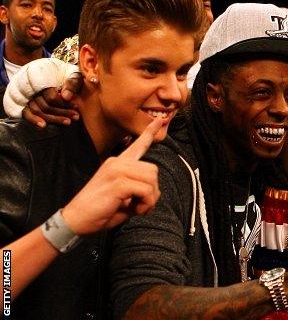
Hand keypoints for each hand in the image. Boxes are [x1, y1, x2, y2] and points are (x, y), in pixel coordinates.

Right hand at [23, 74, 82, 127]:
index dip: (64, 104)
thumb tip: (66, 96)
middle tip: (76, 117)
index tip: (76, 106)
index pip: (51, 97)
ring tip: (68, 122)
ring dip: (53, 119)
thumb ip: (71, 83)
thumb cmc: (66, 74)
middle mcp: (33, 88)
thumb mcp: (72, 74)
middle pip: (45, 106)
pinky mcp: (26, 103)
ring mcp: (28, 96)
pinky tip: (43, 126)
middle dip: (62, 112)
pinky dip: (34, 120)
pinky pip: (26, 113)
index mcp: (43, 79)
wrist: (54, 71)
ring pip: (38, 111)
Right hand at [61, 119, 162, 234]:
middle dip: (152, 191)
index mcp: (117, 164)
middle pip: (153, 170)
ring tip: (136, 209)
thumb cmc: (99, 211)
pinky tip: (135, 210)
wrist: (75, 220)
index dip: (149, 133)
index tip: (160, 120)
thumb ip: (138, 190)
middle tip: (140, 206)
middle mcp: (117, 163)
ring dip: (150, 199)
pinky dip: (146, 204)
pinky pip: (147, 190)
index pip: (137, 145)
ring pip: (152, 179)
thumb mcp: (123, 198)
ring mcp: (117, 170)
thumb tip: (154, 192)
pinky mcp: (118, 182)